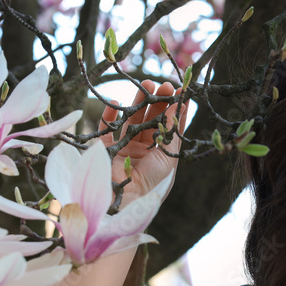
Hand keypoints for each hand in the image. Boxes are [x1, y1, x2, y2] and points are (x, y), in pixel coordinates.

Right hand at [99, 80, 188, 209]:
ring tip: (146, 84)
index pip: (167, 127)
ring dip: (138, 101)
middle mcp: (142, 150)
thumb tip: (180, 108)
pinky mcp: (105, 149)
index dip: (172, 110)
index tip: (179, 92)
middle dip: (157, 101)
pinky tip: (117, 101)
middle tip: (163, 84)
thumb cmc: (152, 183)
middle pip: (150, 120)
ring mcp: (123, 148)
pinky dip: (110, 114)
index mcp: (159, 154)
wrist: (126, 201)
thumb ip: (172, 133)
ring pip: (131, 119)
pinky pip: (106, 127)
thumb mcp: (168, 158)